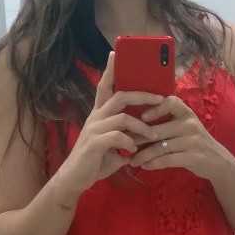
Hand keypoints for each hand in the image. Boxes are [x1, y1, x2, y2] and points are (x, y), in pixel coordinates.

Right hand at [58, 53, 163, 192]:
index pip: (103, 87)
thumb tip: (146, 135)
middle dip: (142, 95)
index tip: (115, 53)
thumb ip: (127, 137)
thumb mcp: (114, 147)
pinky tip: (133, 151)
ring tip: (153, 135)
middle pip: (119, 96)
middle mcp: (95, 118)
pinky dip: (129, 143)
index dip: (110, 70)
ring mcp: (94, 130)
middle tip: (160, 98)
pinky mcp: (94, 144)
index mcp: (99, 115)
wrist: (74, 180)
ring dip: (141, 126)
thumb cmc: (94, 162)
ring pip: (122, 117)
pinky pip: (116, 136)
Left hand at [128, 95, 231, 179]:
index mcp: (187, 113)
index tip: (141, 118)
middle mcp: (190, 124)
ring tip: (131, 160)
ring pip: (160, 147)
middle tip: (124, 145)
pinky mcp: (193, 156)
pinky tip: (144, 166)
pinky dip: (153, 164)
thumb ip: (167, 121)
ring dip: (143, 155)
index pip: (170, 102)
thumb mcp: (185, 126)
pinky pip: (168, 159)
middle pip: (158, 129)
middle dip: (138, 138)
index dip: (154, 108)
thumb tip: (135, 120)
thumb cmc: (194, 142)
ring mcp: (193, 140)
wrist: (218, 161)